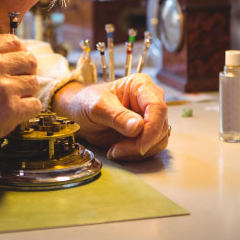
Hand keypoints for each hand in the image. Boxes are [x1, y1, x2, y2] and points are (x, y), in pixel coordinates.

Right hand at [0, 35, 40, 178]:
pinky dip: (26, 113)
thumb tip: (12, 60)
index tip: (14, 66)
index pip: (14, 42)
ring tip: (7, 105)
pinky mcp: (10, 110)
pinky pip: (34, 105)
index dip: (17, 55)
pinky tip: (11, 116)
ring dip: (25, 95)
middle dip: (24, 74)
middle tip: (14, 88)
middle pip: (29, 61)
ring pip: (33, 84)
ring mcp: (3, 87)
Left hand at [51, 74, 168, 160]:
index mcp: (141, 85)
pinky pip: (151, 147)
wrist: (78, 113)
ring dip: (138, 151)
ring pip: (159, 140)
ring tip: (115, 150)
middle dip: (141, 143)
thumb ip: (117, 116)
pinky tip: (118, 151)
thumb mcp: (97, 107)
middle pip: (160, 126)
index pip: (158, 107)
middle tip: (117, 150)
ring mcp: (149, 117)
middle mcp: (150, 100)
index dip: (152, 129)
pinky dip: (136, 154)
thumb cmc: (86, 102)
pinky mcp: (146, 132)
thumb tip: (138, 126)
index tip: (139, 145)